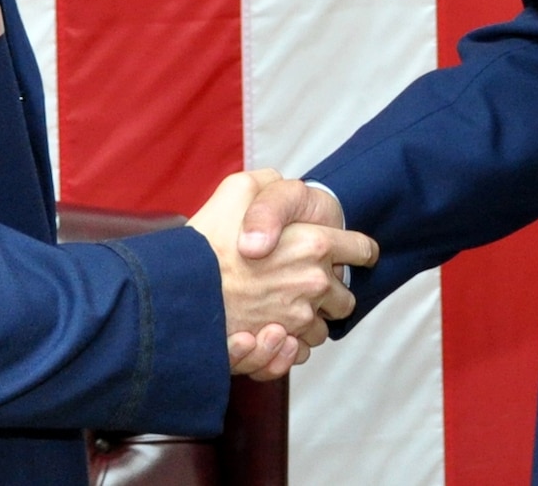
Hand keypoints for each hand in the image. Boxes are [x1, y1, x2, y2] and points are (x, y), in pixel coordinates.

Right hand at [225, 176, 353, 374]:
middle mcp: (314, 283)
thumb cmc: (207, 240)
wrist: (176, 291)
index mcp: (315, 243)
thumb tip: (283, 186)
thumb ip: (272, 184)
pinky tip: (270, 330)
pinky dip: (289, 346)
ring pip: (321, 327)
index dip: (356, 251)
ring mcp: (298, 318)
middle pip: (346, 297)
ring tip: (279, 307)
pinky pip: (299, 352)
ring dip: (307, 320)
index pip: (362, 250)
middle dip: (330, 292)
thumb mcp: (239, 188)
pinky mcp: (279, 347)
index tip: (348, 254)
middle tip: (301, 283)